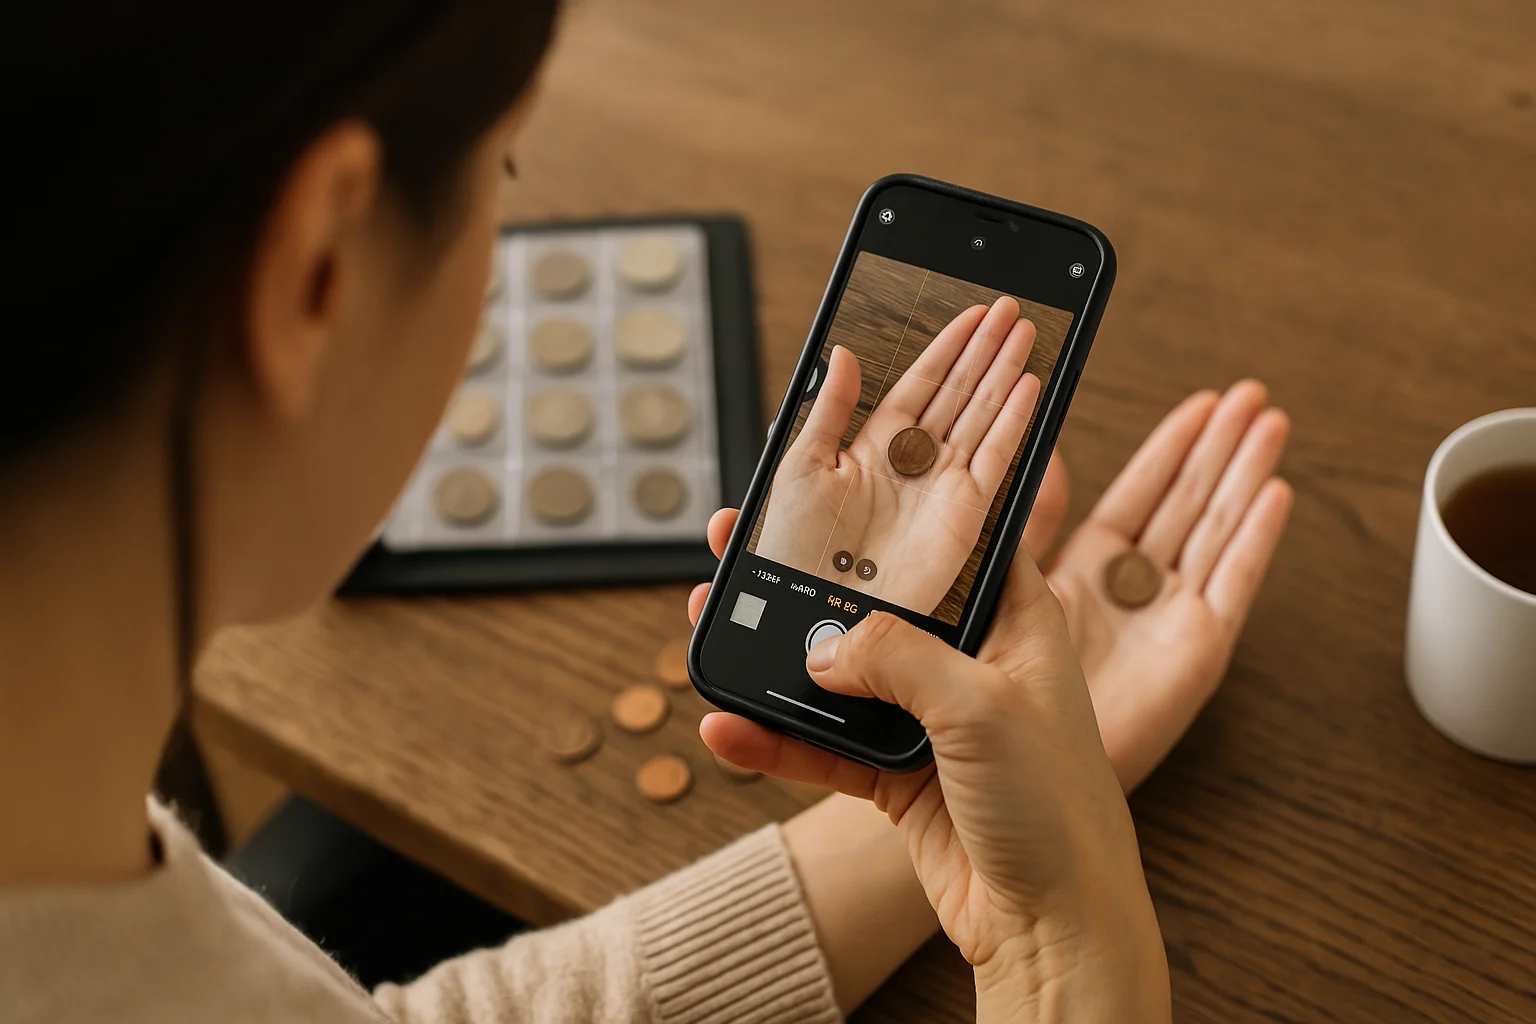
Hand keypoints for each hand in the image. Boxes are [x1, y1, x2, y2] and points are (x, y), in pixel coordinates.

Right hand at [690, 384, 1292, 1015]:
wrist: (1055, 926)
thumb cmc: (1057, 805)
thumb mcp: (982, 705)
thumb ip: (895, 657)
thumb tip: (818, 647)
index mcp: (1014, 619)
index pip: (956, 533)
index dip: (902, 497)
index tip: (843, 465)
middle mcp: (970, 660)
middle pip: (875, 598)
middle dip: (809, 575)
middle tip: (744, 542)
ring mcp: (930, 717)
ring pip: (837, 670)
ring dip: (775, 655)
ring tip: (713, 620)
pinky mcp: (898, 775)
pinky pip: (823, 745)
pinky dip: (775, 739)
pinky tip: (726, 727)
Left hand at [755, 297, 1039, 614]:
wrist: (817, 607)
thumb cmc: (796, 548)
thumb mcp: (800, 466)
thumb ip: (828, 408)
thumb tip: (841, 354)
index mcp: (875, 446)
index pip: (921, 383)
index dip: (948, 347)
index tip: (974, 313)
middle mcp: (914, 462)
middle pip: (960, 391)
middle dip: (986, 349)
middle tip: (1011, 308)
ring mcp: (943, 485)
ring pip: (983, 414)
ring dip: (1006, 373)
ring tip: (1026, 332)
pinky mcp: (965, 513)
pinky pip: (997, 458)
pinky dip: (1015, 422)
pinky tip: (1029, 386)